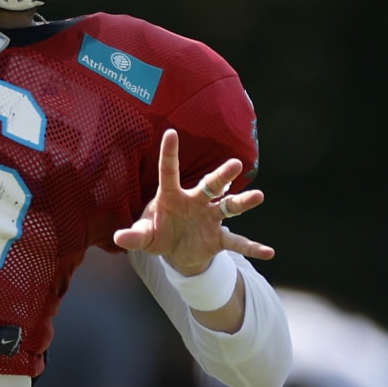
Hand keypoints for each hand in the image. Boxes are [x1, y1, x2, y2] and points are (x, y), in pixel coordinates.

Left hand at [111, 128, 273, 275]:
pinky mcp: (218, 238)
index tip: (171, 133)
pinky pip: (237, 242)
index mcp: (172, 196)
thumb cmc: (158, 234)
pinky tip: (268, 252)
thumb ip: (133, 236)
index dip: (170, 154)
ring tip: (259, 197)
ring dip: (243, 203)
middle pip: (210, 185)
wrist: (177, 253)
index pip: (169, 172)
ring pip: (228, 207)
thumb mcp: (144, 237)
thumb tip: (118, 237)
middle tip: (235, 164)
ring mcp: (209, 219)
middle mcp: (195, 202)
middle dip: (222, 176)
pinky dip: (252, 248)